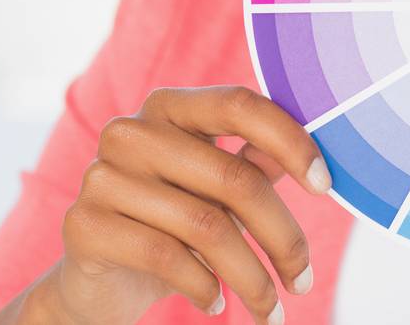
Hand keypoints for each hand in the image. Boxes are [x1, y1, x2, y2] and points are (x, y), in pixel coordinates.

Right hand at [8, 85, 330, 324]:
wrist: (98, 279)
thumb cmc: (170, 222)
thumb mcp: (215, 190)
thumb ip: (254, 163)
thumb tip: (313, 157)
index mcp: (169, 107)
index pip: (239, 105)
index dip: (289, 141)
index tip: (325, 185)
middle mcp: (131, 131)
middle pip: (233, 178)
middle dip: (281, 237)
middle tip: (304, 279)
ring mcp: (102, 175)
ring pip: (206, 226)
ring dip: (251, 278)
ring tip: (271, 309)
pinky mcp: (84, 225)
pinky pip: (166, 257)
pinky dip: (204, 288)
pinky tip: (217, 304)